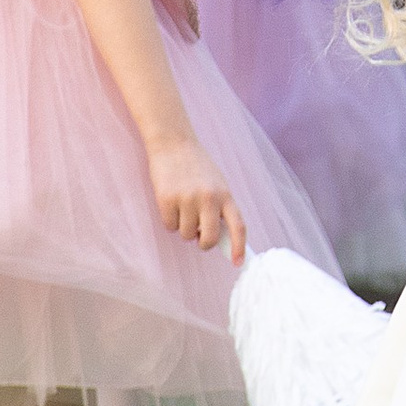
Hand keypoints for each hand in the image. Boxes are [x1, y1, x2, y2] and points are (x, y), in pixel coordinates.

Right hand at [147, 133, 246, 259]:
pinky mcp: (167, 200)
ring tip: (182, 206)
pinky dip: (170, 220)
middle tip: (199, 236)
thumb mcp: (217, 185)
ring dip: (184, 228)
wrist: (173, 143)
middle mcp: (209, 198)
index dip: (239, 247)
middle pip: (209, 239)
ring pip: (187, 234)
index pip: (238, 227)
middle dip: (203, 243)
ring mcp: (188, 199)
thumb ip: (220, 208)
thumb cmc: (197, 167)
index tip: (237, 262)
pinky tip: (171, 202)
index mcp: (226, 195)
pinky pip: (170, 226)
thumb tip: (217, 239)